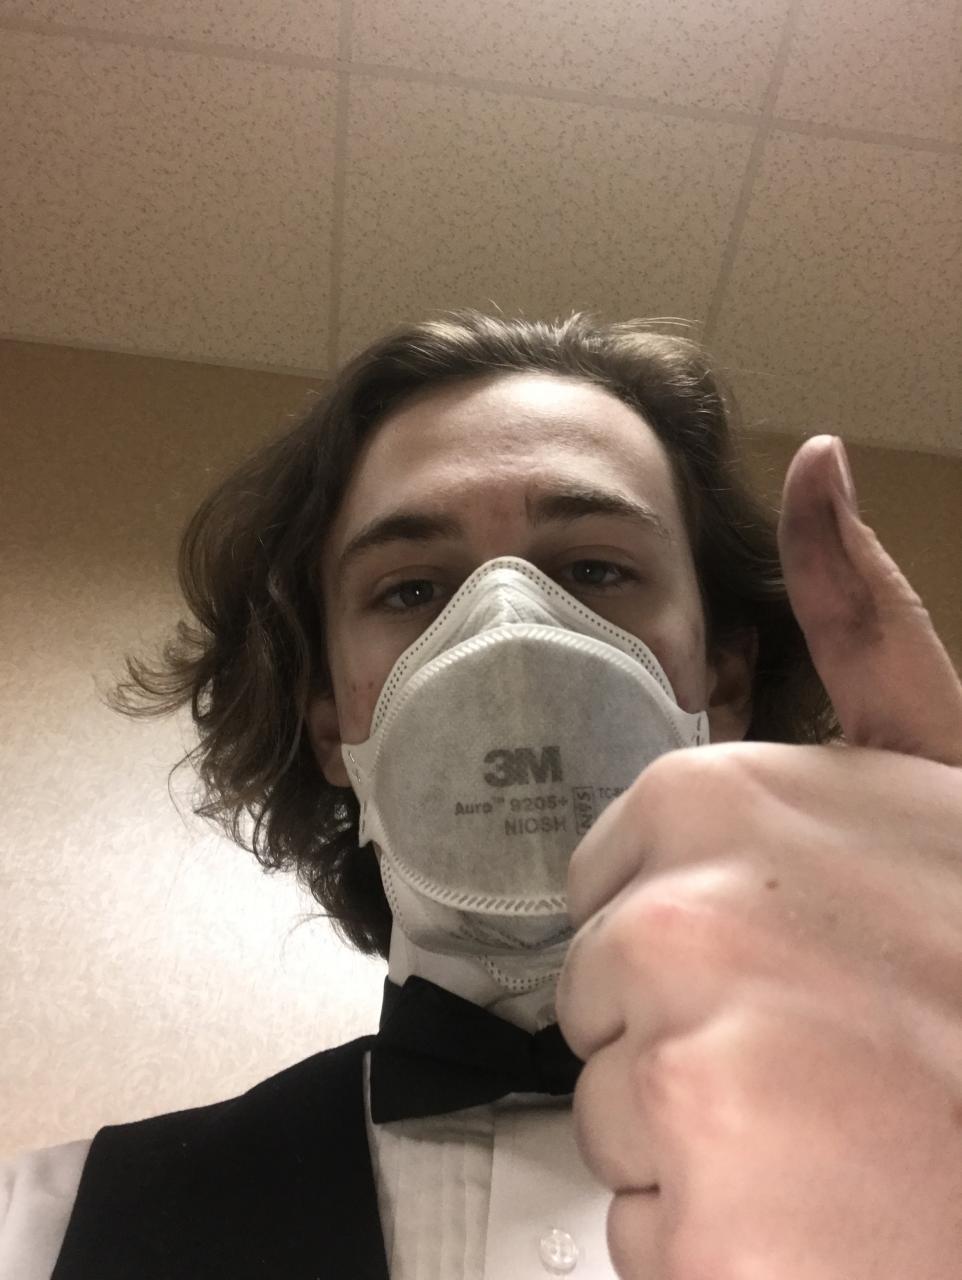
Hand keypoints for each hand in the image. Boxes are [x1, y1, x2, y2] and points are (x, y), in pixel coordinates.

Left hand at [556, 435, 961, 1279]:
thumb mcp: (944, 767)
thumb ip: (862, 621)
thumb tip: (811, 462)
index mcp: (727, 802)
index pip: (618, 882)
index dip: (700, 935)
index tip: (802, 957)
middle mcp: (694, 918)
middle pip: (601, 991)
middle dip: (688, 1031)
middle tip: (832, 1056)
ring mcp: (692, 1069)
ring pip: (615, 1112)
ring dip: (707, 1140)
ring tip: (840, 1138)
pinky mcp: (707, 1223)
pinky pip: (643, 1223)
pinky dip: (716, 1239)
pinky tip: (823, 1218)